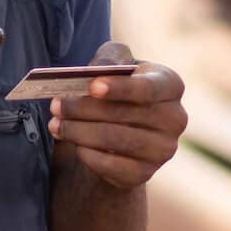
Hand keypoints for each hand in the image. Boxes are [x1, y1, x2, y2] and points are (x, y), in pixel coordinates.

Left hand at [48, 41, 187, 190]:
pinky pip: (111, 165)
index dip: (120, 88)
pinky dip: (87, 154)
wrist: (119, 129)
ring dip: (78, 131)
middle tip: (55, 106)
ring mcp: (163, 149)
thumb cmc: (116, 88)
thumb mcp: (114, 64)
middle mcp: (175, 118)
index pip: (149, 88)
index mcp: (170, 85)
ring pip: (114, 140)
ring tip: (55, 124)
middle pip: (123, 114)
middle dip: (83, 109)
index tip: (92, 87)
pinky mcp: (145, 173)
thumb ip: (110, 58)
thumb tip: (98, 70)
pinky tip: (74, 144)